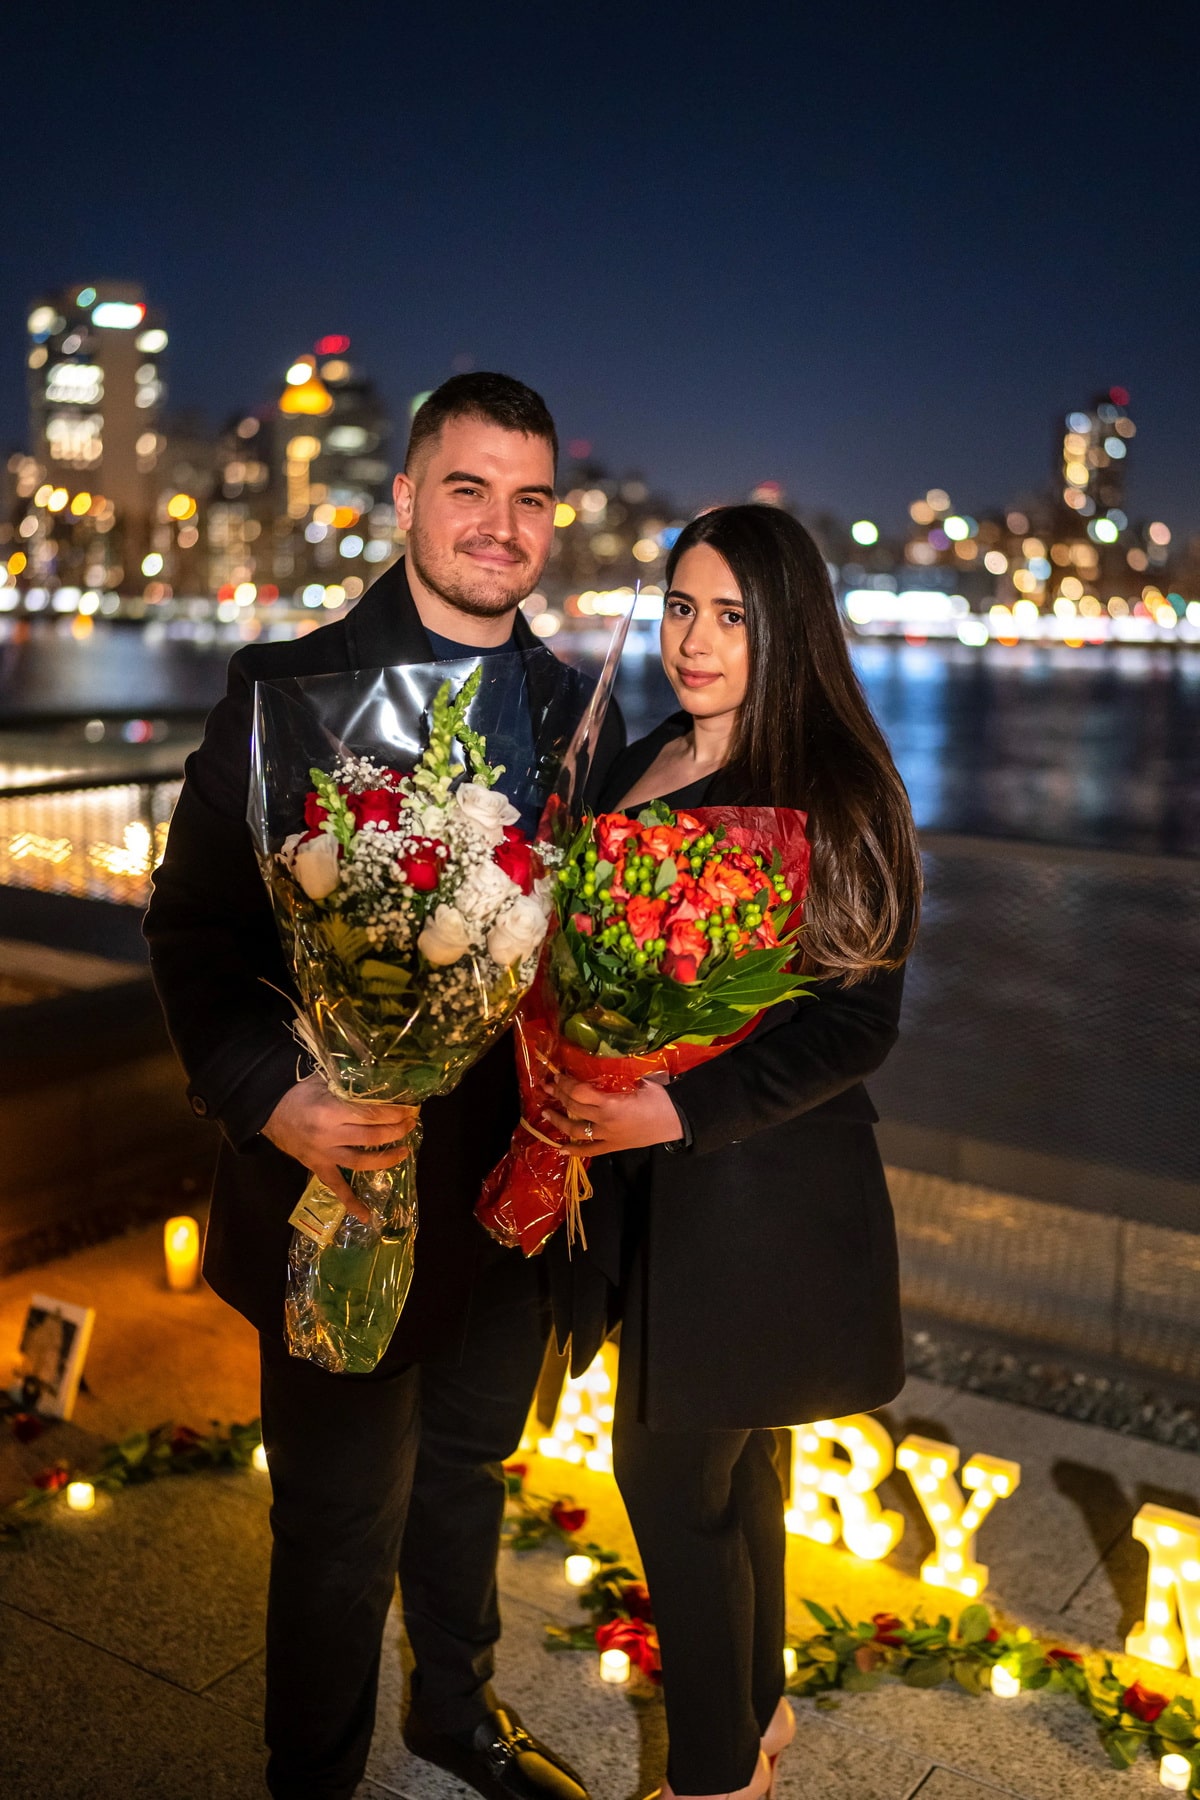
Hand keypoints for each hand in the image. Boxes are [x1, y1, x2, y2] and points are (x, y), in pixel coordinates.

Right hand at [263, 1074, 417, 1221]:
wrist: (266, 1109)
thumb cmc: (296, 1091)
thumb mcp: (323, 1079)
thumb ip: (350, 1084)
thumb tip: (382, 1083)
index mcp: (330, 1110)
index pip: (371, 1114)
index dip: (394, 1113)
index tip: (410, 1110)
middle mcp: (329, 1135)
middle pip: (371, 1136)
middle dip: (396, 1130)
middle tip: (411, 1124)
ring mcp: (323, 1154)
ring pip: (361, 1161)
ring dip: (386, 1159)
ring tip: (405, 1151)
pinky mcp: (318, 1167)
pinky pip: (336, 1188)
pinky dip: (351, 1203)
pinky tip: (366, 1216)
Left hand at [542, 1070, 683, 1156]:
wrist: (677, 1122)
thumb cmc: (662, 1098)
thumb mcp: (641, 1081)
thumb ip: (619, 1075)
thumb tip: (602, 1061)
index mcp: (612, 1103)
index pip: (580, 1092)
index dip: (566, 1083)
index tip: (558, 1075)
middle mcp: (605, 1122)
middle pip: (574, 1108)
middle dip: (558, 1095)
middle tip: (547, 1086)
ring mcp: (607, 1137)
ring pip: (575, 1131)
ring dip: (558, 1121)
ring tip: (546, 1111)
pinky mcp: (613, 1147)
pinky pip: (590, 1151)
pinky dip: (574, 1152)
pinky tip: (560, 1149)